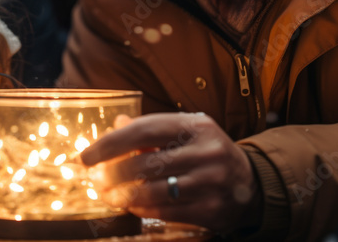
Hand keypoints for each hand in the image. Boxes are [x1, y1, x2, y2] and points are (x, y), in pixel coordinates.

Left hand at [80, 112, 258, 233]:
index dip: (110, 143)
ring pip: (152, 191)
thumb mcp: (186, 132)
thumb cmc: (206, 153)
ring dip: (123, 195)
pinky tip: (132, 205)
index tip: (86, 156)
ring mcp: (210, 182)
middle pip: (144, 162)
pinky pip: (165, 211)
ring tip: (109, 195)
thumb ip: (151, 129)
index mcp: (196, 125)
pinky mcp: (211, 209)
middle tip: (97, 180)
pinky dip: (142, 209)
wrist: (250, 183)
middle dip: (112, 174)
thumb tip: (114, 127)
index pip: (143, 129)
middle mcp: (205, 151)